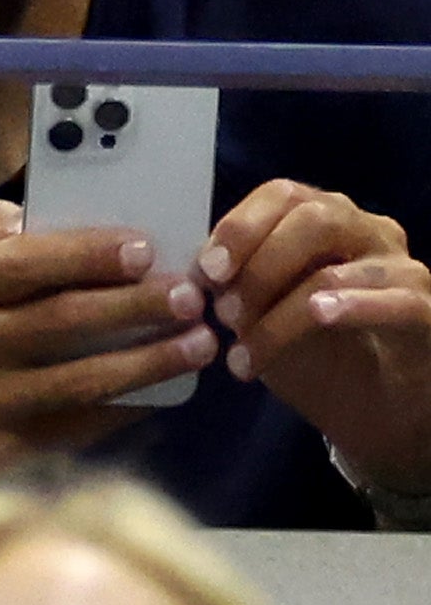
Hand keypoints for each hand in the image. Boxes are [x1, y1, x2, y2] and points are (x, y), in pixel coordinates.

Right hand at [0, 201, 218, 515]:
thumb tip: (37, 213)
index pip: (23, 263)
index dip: (89, 254)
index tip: (144, 247)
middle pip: (62, 321)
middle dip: (136, 307)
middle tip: (190, 296)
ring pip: (79, 380)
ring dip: (148, 362)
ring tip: (199, 345)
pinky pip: (73, 430)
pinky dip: (122, 412)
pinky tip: (159, 397)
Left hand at [202, 181, 430, 493]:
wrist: (376, 409)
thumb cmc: (313, 353)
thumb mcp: (262, 315)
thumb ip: (235, 287)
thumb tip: (196, 277)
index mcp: (324, 220)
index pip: (282, 195)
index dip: (239, 227)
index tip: (206, 272)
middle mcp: (368, 232)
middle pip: (313, 218)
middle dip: (258, 263)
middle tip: (223, 310)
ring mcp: (403, 270)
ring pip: (339, 269)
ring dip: (282, 309)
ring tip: (247, 348)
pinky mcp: (428, 313)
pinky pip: (397, 300)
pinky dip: (353, 305)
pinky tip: (319, 315)